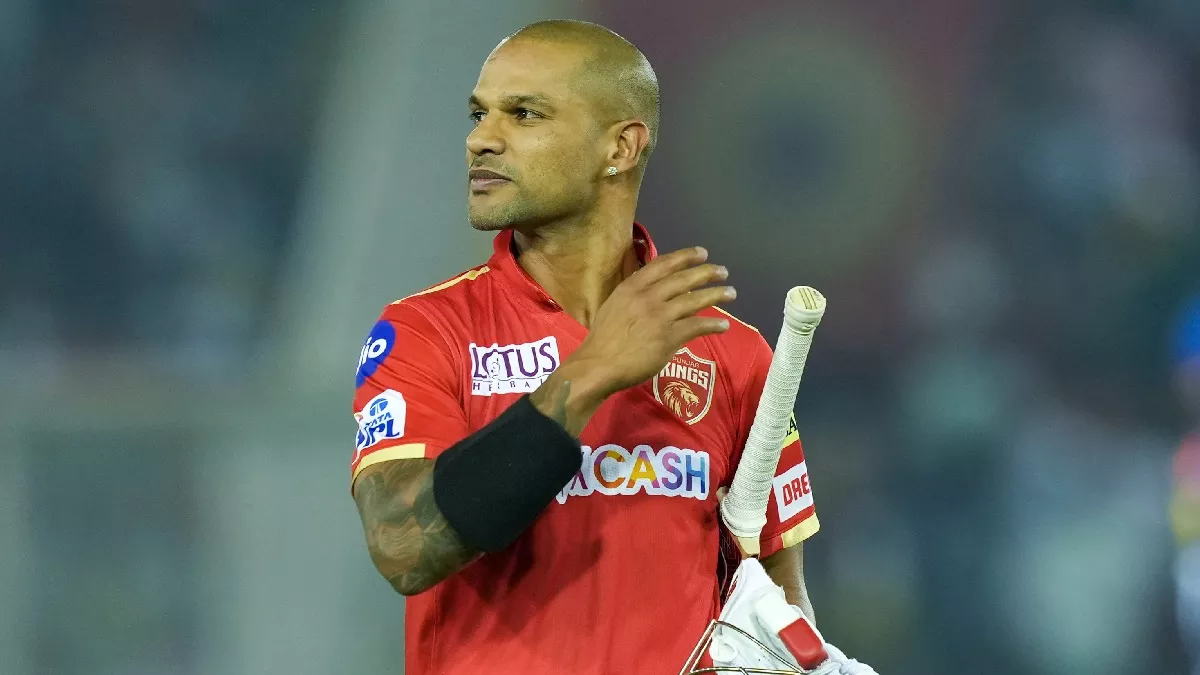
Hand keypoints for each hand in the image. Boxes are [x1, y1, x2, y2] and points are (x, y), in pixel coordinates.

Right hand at [574, 245, 733, 393]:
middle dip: (706, 272)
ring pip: (694, 300)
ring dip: (716, 295)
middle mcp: (647, 297)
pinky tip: (724, 325)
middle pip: (683, 279)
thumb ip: (634, 295)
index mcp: (632, 287)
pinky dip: (713, 325)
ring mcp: (659, 317)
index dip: (685, 257)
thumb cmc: (604, 338)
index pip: (663, 264)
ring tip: (731, 293)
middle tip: (723, 271)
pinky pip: (696, 327)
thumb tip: (655, 290)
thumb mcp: (614, 305)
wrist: (598, 365)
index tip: (702, 253)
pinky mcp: (668, 337)